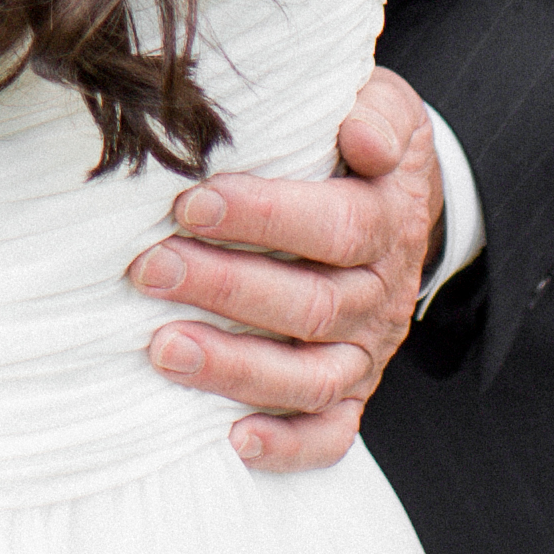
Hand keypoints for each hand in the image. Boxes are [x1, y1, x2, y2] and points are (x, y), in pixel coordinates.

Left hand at [127, 67, 441, 472]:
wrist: (406, 205)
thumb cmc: (362, 145)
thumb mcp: (385, 107)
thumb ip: (374, 109)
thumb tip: (359, 136)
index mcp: (385, 221)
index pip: (334, 226)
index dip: (265, 217)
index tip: (191, 204)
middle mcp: (378, 294)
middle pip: (309, 304)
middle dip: (224, 288)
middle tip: (148, 269)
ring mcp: (366, 351)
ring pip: (309, 376)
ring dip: (234, 367)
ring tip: (161, 350)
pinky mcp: (352, 391)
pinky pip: (330, 433)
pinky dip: (288, 446)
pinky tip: (232, 442)